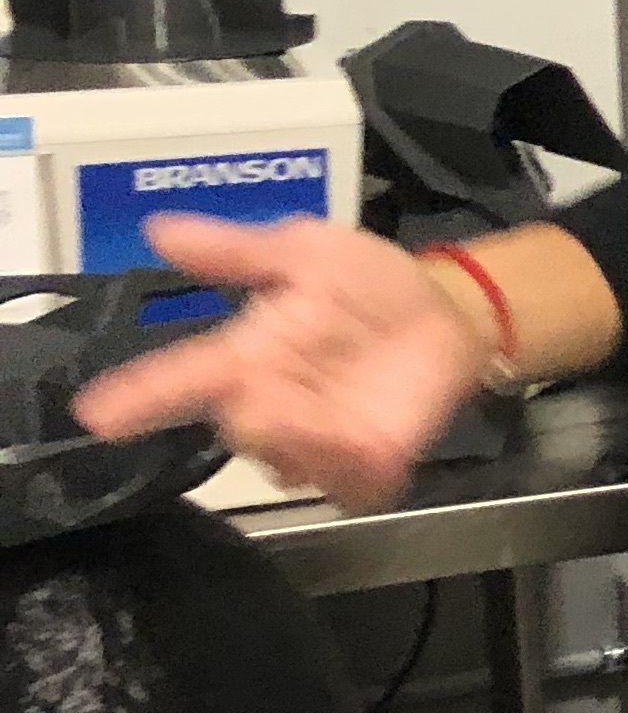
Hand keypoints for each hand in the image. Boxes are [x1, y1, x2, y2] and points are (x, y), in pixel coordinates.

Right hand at [69, 215, 492, 509]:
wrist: (445, 310)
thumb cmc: (366, 281)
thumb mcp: (305, 250)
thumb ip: (236, 251)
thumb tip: (160, 228)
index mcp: (245, 354)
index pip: (178, 379)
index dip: (137, 396)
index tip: (97, 412)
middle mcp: (270, 402)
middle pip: (238, 427)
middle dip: (254, 414)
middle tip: (273, 385)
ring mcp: (315, 437)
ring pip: (286, 459)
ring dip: (301, 441)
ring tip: (330, 414)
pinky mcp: (363, 462)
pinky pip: (343, 485)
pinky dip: (349, 471)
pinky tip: (368, 447)